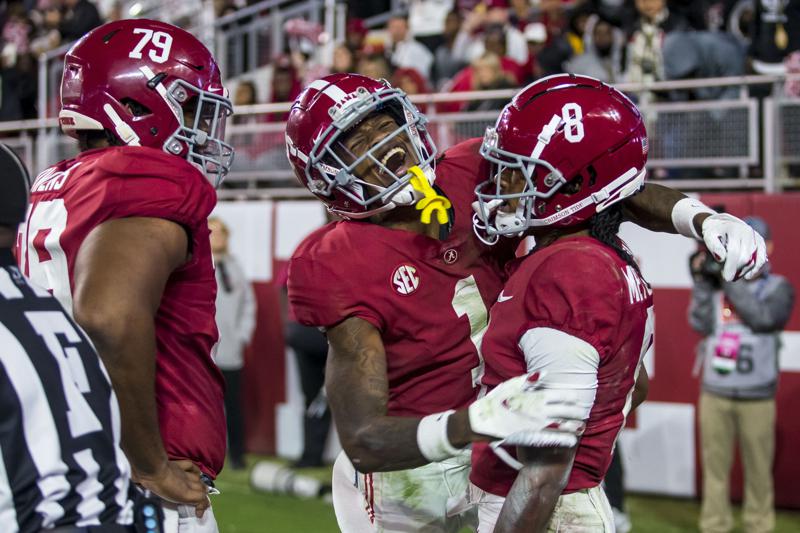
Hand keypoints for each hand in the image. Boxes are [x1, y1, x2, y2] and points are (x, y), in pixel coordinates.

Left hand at [133, 460, 209, 517]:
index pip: (201, 499)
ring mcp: (185, 474)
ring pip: (198, 479)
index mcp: (186, 494)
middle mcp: (189, 483)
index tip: (198, 514)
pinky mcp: (181, 465)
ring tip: (199, 489)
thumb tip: (188, 502)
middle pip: (202, 489)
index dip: (202, 506)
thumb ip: (181, 500)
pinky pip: (192, 467)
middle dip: (203, 495)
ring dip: (200, 485)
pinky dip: (195, 471)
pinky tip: (196, 473)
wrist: (154, 470)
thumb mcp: (169, 499)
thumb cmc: (158, 487)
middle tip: (200, 501)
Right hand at [468, 372, 586, 447]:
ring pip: (562, 425)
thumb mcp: (512, 385)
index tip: (576, 398)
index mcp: (537, 396)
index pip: (561, 395)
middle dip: (576, 411)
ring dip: (574, 426)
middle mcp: (541, 411)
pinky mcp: (533, 437)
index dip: (571, 396)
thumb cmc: (497, 400)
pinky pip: (552, 439)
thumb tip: (545, 372)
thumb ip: (530, 379)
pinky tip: (571, 441)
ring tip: (582, 427)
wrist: (483, 421)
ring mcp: (538, 425)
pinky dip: (563, 439)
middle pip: (565, 411)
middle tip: (583, 412)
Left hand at [701, 213, 766, 280]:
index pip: (734, 252)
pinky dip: (756, 268)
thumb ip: (713, 246)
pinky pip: (761, 257)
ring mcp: (756, 237)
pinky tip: (748, 276)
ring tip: (734, 277)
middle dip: (737, 270)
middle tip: (728, 278)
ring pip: (754, 259)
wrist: (723, 222)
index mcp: (735, 230)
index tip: (726, 278)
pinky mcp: (760, 242)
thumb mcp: (709, 236)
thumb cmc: (714, 231)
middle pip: (745, 257)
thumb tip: (721, 259)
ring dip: (745, 271)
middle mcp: (748, 232)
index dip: (730, 267)